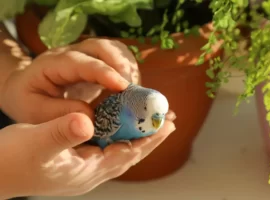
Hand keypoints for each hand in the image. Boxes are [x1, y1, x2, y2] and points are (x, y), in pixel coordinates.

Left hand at [0, 38, 139, 122]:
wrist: (28, 88)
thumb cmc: (30, 101)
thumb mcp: (36, 113)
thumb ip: (61, 115)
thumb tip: (92, 118)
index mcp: (51, 65)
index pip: (79, 62)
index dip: (103, 72)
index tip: (122, 86)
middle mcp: (71, 54)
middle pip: (100, 47)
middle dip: (120, 65)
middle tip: (133, 89)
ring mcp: (85, 55)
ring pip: (113, 49)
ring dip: (128, 67)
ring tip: (135, 90)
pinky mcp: (97, 61)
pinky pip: (118, 58)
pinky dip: (128, 70)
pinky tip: (130, 88)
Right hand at [0, 112, 175, 197]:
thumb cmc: (10, 159)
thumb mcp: (34, 143)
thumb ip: (61, 132)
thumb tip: (87, 121)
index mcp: (86, 171)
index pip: (128, 153)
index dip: (149, 139)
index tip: (168, 124)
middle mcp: (90, 172)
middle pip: (129, 153)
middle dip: (150, 138)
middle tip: (169, 121)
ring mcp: (84, 167)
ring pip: (120, 149)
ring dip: (138, 135)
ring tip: (153, 123)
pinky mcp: (77, 160)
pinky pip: (107, 146)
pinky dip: (119, 134)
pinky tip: (123, 124)